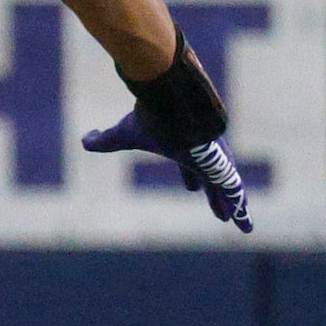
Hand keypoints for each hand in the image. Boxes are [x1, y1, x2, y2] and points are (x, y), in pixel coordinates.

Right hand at [81, 113, 253, 231]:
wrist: (171, 100)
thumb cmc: (149, 117)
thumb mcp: (122, 135)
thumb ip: (104, 141)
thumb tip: (84, 141)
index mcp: (182, 147)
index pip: (190, 167)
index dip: (192, 179)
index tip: (193, 189)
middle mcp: (202, 153)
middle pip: (213, 180)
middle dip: (217, 197)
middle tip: (223, 214)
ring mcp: (215, 157)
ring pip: (227, 185)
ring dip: (233, 205)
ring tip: (242, 224)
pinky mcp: (220, 162)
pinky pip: (231, 187)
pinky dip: (236, 202)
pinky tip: (240, 217)